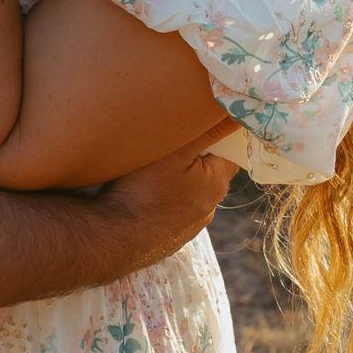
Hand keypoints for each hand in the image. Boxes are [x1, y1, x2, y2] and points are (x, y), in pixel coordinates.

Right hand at [100, 121, 239, 268]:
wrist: (113, 239)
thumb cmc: (144, 190)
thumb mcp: (176, 152)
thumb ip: (208, 132)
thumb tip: (239, 113)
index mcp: (216, 184)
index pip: (232, 152)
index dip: (219, 134)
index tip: (201, 120)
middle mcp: (208, 209)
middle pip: (209, 171)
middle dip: (196, 155)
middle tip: (172, 140)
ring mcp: (188, 227)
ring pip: (190, 191)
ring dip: (179, 179)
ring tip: (153, 168)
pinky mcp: (168, 239)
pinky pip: (173, 210)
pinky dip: (165, 198)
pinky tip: (144, 193)